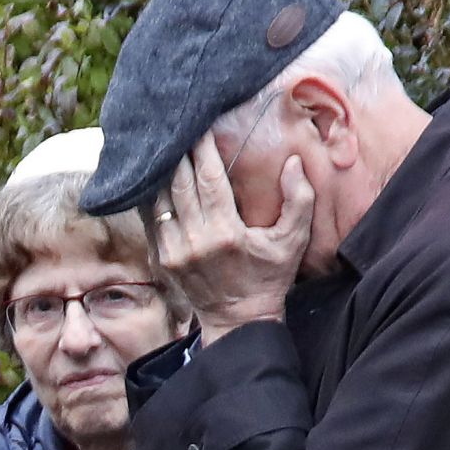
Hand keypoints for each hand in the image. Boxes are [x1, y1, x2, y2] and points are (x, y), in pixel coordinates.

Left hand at [147, 133, 314, 345]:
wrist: (239, 322)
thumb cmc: (269, 278)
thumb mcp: (292, 242)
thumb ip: (299, 201)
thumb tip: (294, 162)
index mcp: (225, 234)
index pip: (209, 180)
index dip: (203, 150)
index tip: (201, 127)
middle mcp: (194, 241)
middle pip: (179, 184)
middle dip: (179, 153)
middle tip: (179, 129)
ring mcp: (173, 251)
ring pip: (159, 200)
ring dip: (161, 172)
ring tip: (163, 147)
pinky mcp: (162, 259)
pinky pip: (150, 219)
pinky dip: (151, 196)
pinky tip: (154, 177)